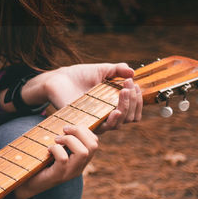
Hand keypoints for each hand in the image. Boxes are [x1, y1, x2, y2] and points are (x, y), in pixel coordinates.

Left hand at [14, 122, 99, 198]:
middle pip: (93, 146)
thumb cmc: (41, 163)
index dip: (85, 130)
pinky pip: (63, 159)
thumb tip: (67, 125)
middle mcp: (79, 167)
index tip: (69, 128)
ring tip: (56, 139)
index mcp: (80, 161)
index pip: (95, 143)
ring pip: (82, 152)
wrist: (27, 183)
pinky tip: (49, 150)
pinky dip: (56, 149)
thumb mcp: (56, 151)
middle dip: (79, 131)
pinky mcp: (58, 176)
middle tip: (64, 130)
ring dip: (69, 140)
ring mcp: (69, 173)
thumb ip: (64, 141)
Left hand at [21, 62, 142, 129]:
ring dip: (126, 108)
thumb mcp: (102, 70)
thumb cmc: (80, 75)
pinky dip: (113, 120)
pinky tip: (116, 109)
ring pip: (119, 124)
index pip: (133, 111)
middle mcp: (107, 116)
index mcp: (113, 105)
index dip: (138, 100)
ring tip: (124, 92)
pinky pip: (103, 129)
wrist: (59, 78)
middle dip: (134, 101)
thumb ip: (117, 70)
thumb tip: (133, 72)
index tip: (135, 84)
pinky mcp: (86, 124)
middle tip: (129, 84)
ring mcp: (96, 121)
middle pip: (129, 118)